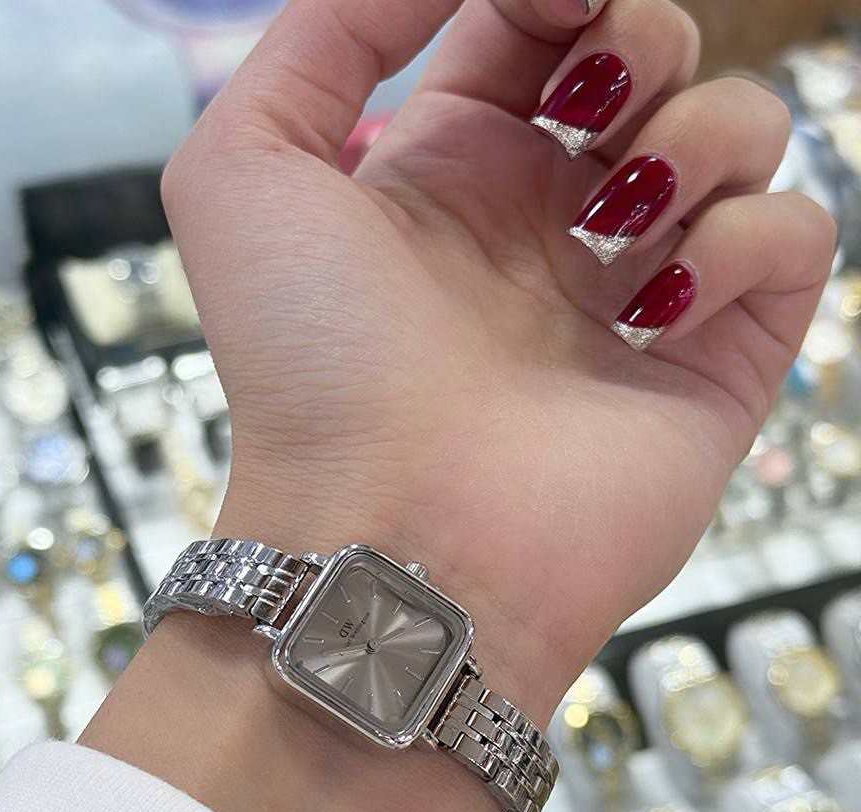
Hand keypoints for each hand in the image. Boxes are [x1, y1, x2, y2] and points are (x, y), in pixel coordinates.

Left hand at [162, 0, 833, 723]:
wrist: (390, 534)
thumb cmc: (310, 369)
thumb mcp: (245, 172)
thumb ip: (320, 38)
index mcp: (455, 171)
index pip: (537, 28)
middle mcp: (551, 224)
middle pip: (651, 62)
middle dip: (645, 37)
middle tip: (591, 104)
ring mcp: (637, 290)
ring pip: (740, 136)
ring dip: (703, 133)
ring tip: (621, 219)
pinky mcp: (712, 361)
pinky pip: (793, 240)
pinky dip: (749, 241)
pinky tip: (662, 301)